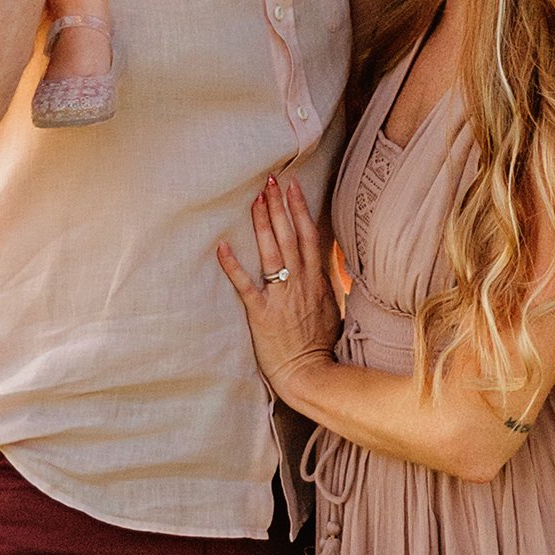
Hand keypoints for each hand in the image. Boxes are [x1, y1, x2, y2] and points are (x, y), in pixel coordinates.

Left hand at [217, 176, 339, 400]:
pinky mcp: (262, 313)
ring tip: (255, 198)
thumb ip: (326, 285)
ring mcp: (281, 296)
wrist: (311, 374)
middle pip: (290, 236)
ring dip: (263, 223)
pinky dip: (233, 265)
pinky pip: (246, 285)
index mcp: (317, 281)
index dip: (300, 209)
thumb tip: (327, 267)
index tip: (292, 187)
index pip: (309, 236)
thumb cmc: (321, 346)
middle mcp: (301, 283)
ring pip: (272, 252)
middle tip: (270, 180)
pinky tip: (222, 246)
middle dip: (279, 206)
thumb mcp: (332, 309)